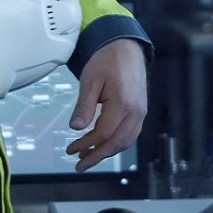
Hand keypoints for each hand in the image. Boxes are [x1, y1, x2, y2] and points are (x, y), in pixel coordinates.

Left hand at [64, 40, 147, 171]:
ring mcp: (141, 112)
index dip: (85, 144)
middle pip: (116, 143)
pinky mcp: (140, 111)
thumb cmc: (108, 60)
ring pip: (125, 141)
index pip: (103, 133)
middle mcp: (136, 110)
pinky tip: (103, 145)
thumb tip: (75, 128)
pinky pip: (130, 134)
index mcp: (123, 102)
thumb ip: (83, 106)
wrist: (126, 47)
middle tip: (80, 164)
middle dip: (96, 156)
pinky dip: (117, 143)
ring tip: (89, 157)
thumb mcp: (90, 80)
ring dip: (107, 152)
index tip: (71, 149)